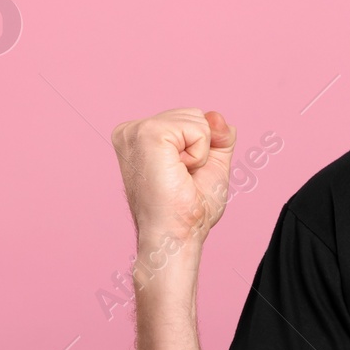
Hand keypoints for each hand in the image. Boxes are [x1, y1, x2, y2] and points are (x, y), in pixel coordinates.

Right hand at [110, 108, 237, 245]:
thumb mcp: (211, 163)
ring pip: (198, 120)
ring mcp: (136, 130)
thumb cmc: (189, 208)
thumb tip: (216, 115)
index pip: (190, 119)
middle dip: (202, 148)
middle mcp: (132, 130)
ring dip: (201, 153)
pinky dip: (201, 154)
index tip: (182, 176)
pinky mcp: (147, 134)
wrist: (176, 235)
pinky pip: (198, 128)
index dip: (202, 148)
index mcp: (140, 136)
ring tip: (179, 176)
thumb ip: (218, 135)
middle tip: (182, 178)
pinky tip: (180, 172)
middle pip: (194, 115)